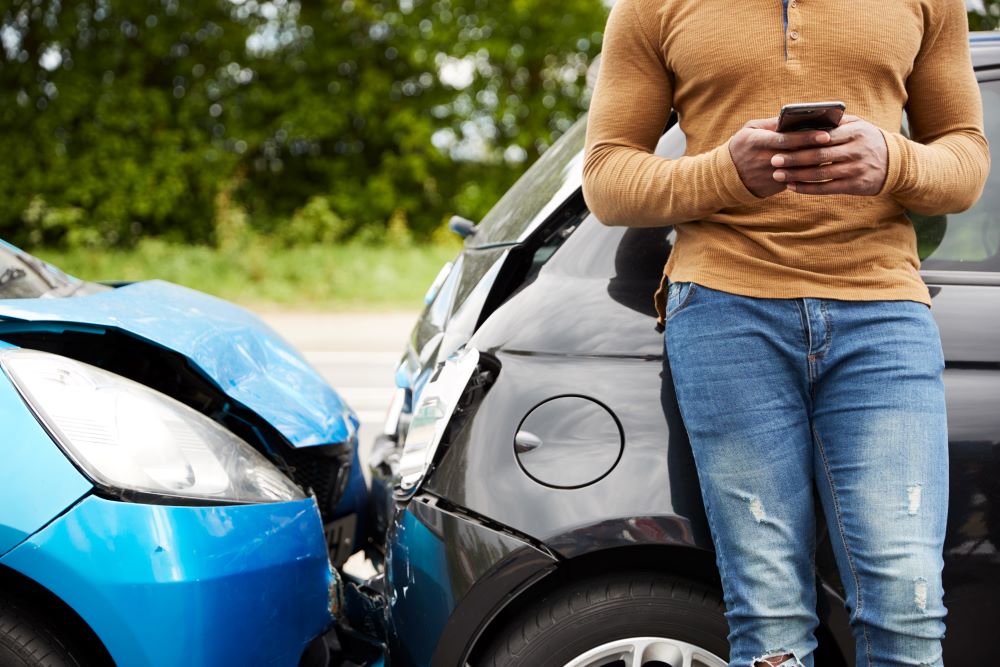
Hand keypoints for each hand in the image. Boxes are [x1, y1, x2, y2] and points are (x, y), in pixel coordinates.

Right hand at [729, 117, 832, 197]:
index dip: (806, 137)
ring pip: (799, 170)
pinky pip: (796, 179)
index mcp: (758, 142)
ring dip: (817, 163)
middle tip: (837, 144)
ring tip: (833, 155)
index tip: (825, 133)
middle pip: (796, 155)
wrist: (726, 176)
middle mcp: (764, 160)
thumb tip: (794, 117)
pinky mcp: (774, 186)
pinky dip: (808, 174)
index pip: (786, 139)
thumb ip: (771, 124)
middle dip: (817, 149)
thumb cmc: (741, 146)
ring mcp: (770, 175)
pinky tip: (822, 167)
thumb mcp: (750, 130)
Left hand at [770, 115, 888, 194]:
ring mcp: (855, 169)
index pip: (823, 136)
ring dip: (796, 175)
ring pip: (820, 174)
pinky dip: (806, 189)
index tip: (781, 142)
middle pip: (818, 156)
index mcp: (855, 132)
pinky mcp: (854, 186)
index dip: (801, 140)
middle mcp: (856, 150)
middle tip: (773, 160)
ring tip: (777, 175)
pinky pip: (825, 188)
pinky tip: (791, 187)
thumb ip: (837, 122)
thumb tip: (807, 118)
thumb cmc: (868, 140)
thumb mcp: (859, 126)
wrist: (896, 163)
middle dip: (793, 158)